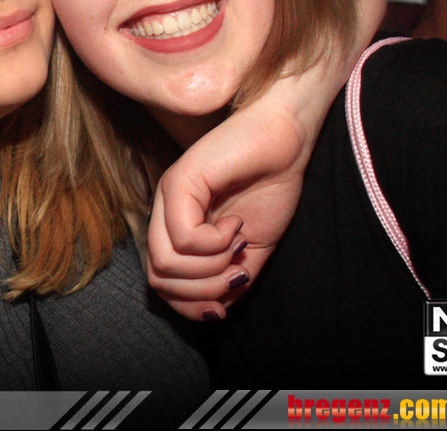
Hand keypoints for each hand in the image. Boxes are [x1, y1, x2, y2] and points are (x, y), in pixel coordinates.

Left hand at [147, 100, 307, 320]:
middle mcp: (163, 210)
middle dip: (202, 292)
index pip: (161, 283)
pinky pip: (184, 238)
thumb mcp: (250, 248)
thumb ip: (228, 279)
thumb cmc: (271, 183)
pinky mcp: (179, 181)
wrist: (287, 136)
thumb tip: (212, 310)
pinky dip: (216, 244)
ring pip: (166, 263)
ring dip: (210, 269)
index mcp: (176, 226)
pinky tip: (236, 225)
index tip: (224, 304)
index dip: (190, 305)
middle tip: (236, 274)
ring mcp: (167, 195)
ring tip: (237, 247)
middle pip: (158, 279)